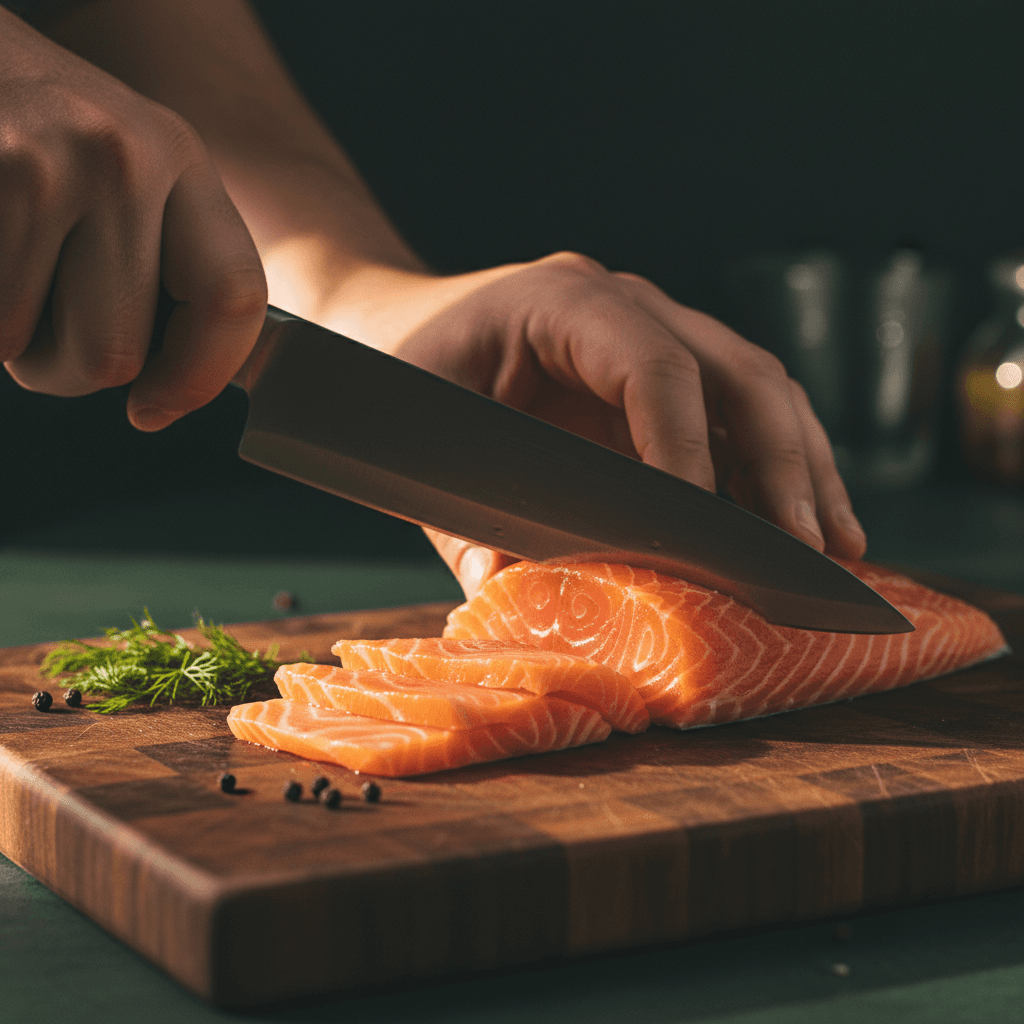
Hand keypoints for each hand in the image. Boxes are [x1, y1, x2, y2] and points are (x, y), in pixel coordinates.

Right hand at [0, 9, 265, 429]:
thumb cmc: (39, 136)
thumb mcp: (128, 175)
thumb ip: (170, 262)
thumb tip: (181, 385)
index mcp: (181, 160)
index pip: (233, 298)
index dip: (199, 376)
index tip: (155, 408)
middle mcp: (126, 159)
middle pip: (116, 356)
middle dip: (69, 366)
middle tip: (45, 313)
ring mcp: (46, 167)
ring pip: (41, 357)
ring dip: (16, 345)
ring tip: (11, 274)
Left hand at [323, 252, 867, 597]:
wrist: (401, 327)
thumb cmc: (402, 377)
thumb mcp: (413, 440)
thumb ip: (455, 518)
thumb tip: (504, 589)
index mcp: (563, 301)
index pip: (653, 365)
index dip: (688, 446)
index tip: (706, 531)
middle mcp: (625, 307)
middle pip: (734, 371)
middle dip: (780, 463)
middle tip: (805, 549)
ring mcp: (653, 335)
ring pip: (757, 390)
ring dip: (802, 467)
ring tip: (835, 546)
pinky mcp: (664, 376)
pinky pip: (737, 415)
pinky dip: (776, 469)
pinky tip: (801, 525)